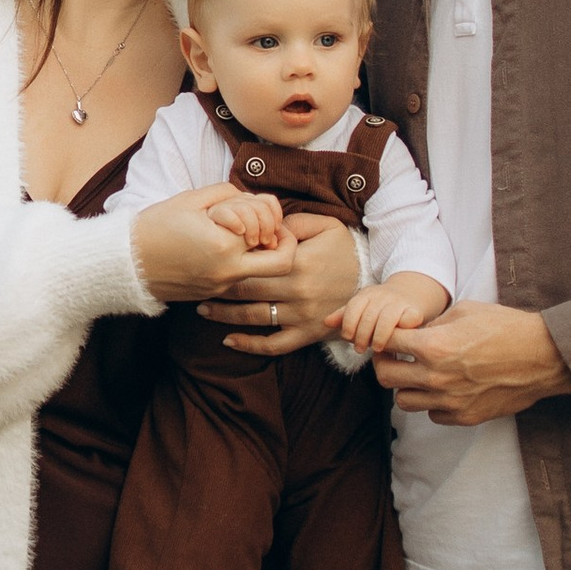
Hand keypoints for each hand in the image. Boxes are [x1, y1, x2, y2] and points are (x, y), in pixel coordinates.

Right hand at [128, 183, 304, 306]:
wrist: (125, 264)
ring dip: (263, 252)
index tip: (247, 206)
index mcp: (224, 245)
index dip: (262, 209)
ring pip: (267, 274)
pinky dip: (244, 262)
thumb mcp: (192, 199)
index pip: (268, 224)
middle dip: (284, 239)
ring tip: (245, 235)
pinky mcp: (214, 294)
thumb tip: (253, 201)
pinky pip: (243, 279)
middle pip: (284, 262)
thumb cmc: (155, 226)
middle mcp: (229, 271)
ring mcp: (222, 287)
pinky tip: (226, 247)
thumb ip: (229, 195)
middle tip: (267, 226)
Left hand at [195, 213, 363, 357]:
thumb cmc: (345, 250)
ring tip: (203, 308)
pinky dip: (249, 346)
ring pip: (253, 318)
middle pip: (247, 290)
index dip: (229, 260)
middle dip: (219, 287)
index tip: (210, 256)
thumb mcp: (324, 226)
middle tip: (196, 281)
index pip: (254, 262)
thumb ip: (292, 223)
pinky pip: (273, 346)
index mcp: (299, 261)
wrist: (374, 283)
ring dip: (224, 315)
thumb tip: (262, 224)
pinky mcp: (306, 335)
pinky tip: (228, 341)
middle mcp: (298, 291)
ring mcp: (301, 316)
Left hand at [338, 272, 445, 356]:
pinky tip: (398, 341)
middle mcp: (382, 296)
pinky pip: (408, 321)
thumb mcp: (362, 307)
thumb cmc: (381, 306)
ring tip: (376, 348)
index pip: (354, 307)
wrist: (411, 293)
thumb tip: (326, 322)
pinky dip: (402, 331)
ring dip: (379, 336)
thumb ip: (345, 316)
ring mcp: (399, 303)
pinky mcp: (414, 311)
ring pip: (386, 319)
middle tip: (360, 349)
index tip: (348, 338)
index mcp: (366, 295)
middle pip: (369, 316)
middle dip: (362, 335)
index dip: (349, 324)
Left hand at [372, 299, 570, 424]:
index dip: (383, 336)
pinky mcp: (464, 416)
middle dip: (386, 363)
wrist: (544, 357)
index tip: (389, 336)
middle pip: (385, 377)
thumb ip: (433, 324)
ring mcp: (450, 401)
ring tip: (420, 374)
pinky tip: (444, 388)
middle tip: (396, 356)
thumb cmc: (507, 327)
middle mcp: (436, 377)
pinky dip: (432, 403)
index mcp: (434, 346)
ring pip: (404, 401)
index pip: (387, 342)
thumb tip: (412, 331)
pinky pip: (432, 415)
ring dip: (407, 386)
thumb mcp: (464, 311)